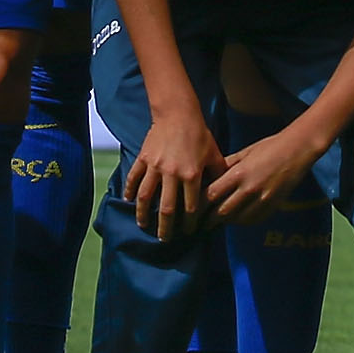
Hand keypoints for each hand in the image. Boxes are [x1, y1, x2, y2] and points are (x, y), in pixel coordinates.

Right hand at [125, 106, 224, 238]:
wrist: (178, 113)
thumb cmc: (199, 134)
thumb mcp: (214, 154)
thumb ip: (219, 174)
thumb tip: (225, 192)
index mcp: (192, 174)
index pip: (191, 207)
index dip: (190, 223)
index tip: (189, 232)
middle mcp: (172, 173)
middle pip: (167, 208)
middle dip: (166, 228)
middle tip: (165, 239)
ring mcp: (155, 166)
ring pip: (146, 196)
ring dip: (144, 214)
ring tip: (144, 226)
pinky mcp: (144, 158)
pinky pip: (134, 178)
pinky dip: (130, 191)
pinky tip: (129, 201)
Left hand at [208, 125, 326, 222]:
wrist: (297, 150)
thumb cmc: (269, 147)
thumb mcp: (245, 152)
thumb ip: (227, 165)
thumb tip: (212, 176)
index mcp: (239, 173)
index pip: (212, 195)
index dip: (200, 205)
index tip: (193, 209)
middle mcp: (249, 189)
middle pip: (222, 211)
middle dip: (209, 219)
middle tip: (200, 223)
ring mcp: (263, 199)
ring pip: (238, 219)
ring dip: (225, 222)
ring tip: (216, 223)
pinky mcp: (274, 205)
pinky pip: (254, 219)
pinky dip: (243, 221)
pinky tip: (237, 219)